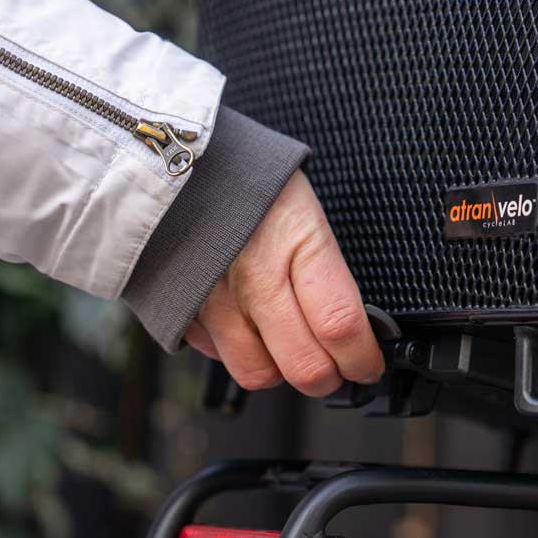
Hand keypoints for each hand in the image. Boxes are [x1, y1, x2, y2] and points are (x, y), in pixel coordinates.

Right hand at [183, 170, 382, 395]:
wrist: (168, 160)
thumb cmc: (245, 178)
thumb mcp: (304, 208)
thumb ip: (325, 266)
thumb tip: (354, 319)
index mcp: (297, 244)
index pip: (340, 325)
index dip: (362, 357)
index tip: (369, 363)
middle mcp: (255, 280)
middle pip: (304, 365)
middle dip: (329, 377)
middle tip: (338, 366)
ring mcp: (215, 301)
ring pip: (259, 373)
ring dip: (282, 371)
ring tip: (290, 349)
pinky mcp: (182, 312)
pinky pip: (218, 356)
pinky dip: (239, 352)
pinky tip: (249, 328)